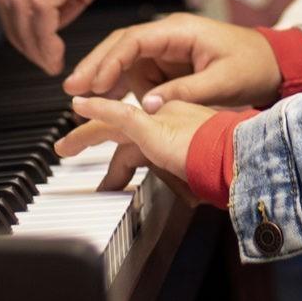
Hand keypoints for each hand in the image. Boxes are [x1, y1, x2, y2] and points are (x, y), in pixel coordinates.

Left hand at [0, 0, 197, 72]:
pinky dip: (45, 34)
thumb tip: (53, 17)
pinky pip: (44, 3)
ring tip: (50, 62)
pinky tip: (58, 51)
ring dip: (32, 41)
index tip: (33, 45)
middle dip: (19, 35)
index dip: (17, 21)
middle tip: (39, 60)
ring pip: (21, 2)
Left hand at [58, 94, 220, 191]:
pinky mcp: (151, 126)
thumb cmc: (227, 167)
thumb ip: (183, 179)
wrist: (236, 158)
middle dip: (94, 139)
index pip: (141, 139)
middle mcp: (166, 119)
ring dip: (85, 133)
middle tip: (74, 150)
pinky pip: (118, 114)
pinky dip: (97, 110)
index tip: (114, 176)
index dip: (122, 156)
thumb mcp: (198, 176)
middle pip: (121, 127)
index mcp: (179, 128)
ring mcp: (158, 121)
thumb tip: (182, 193)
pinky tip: (81, 107)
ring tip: (65, 146)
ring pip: (112, 121)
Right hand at [65, 14, 280, 110]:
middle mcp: (168, 36)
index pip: (134, 40)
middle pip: (121, 46)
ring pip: (125, 61)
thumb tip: (148, 106)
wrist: (276, 64)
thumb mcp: (222, 82)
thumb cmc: (254, 65)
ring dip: (104, 78)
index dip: (109, 60)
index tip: (93, 83)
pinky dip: (121, 86)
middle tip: (71, 88)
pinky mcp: (169, 65)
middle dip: (95, 65)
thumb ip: (184, 93)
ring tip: (81, 100)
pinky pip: (138, 74)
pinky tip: (105, 102)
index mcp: (180, 30)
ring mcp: (167, 50)